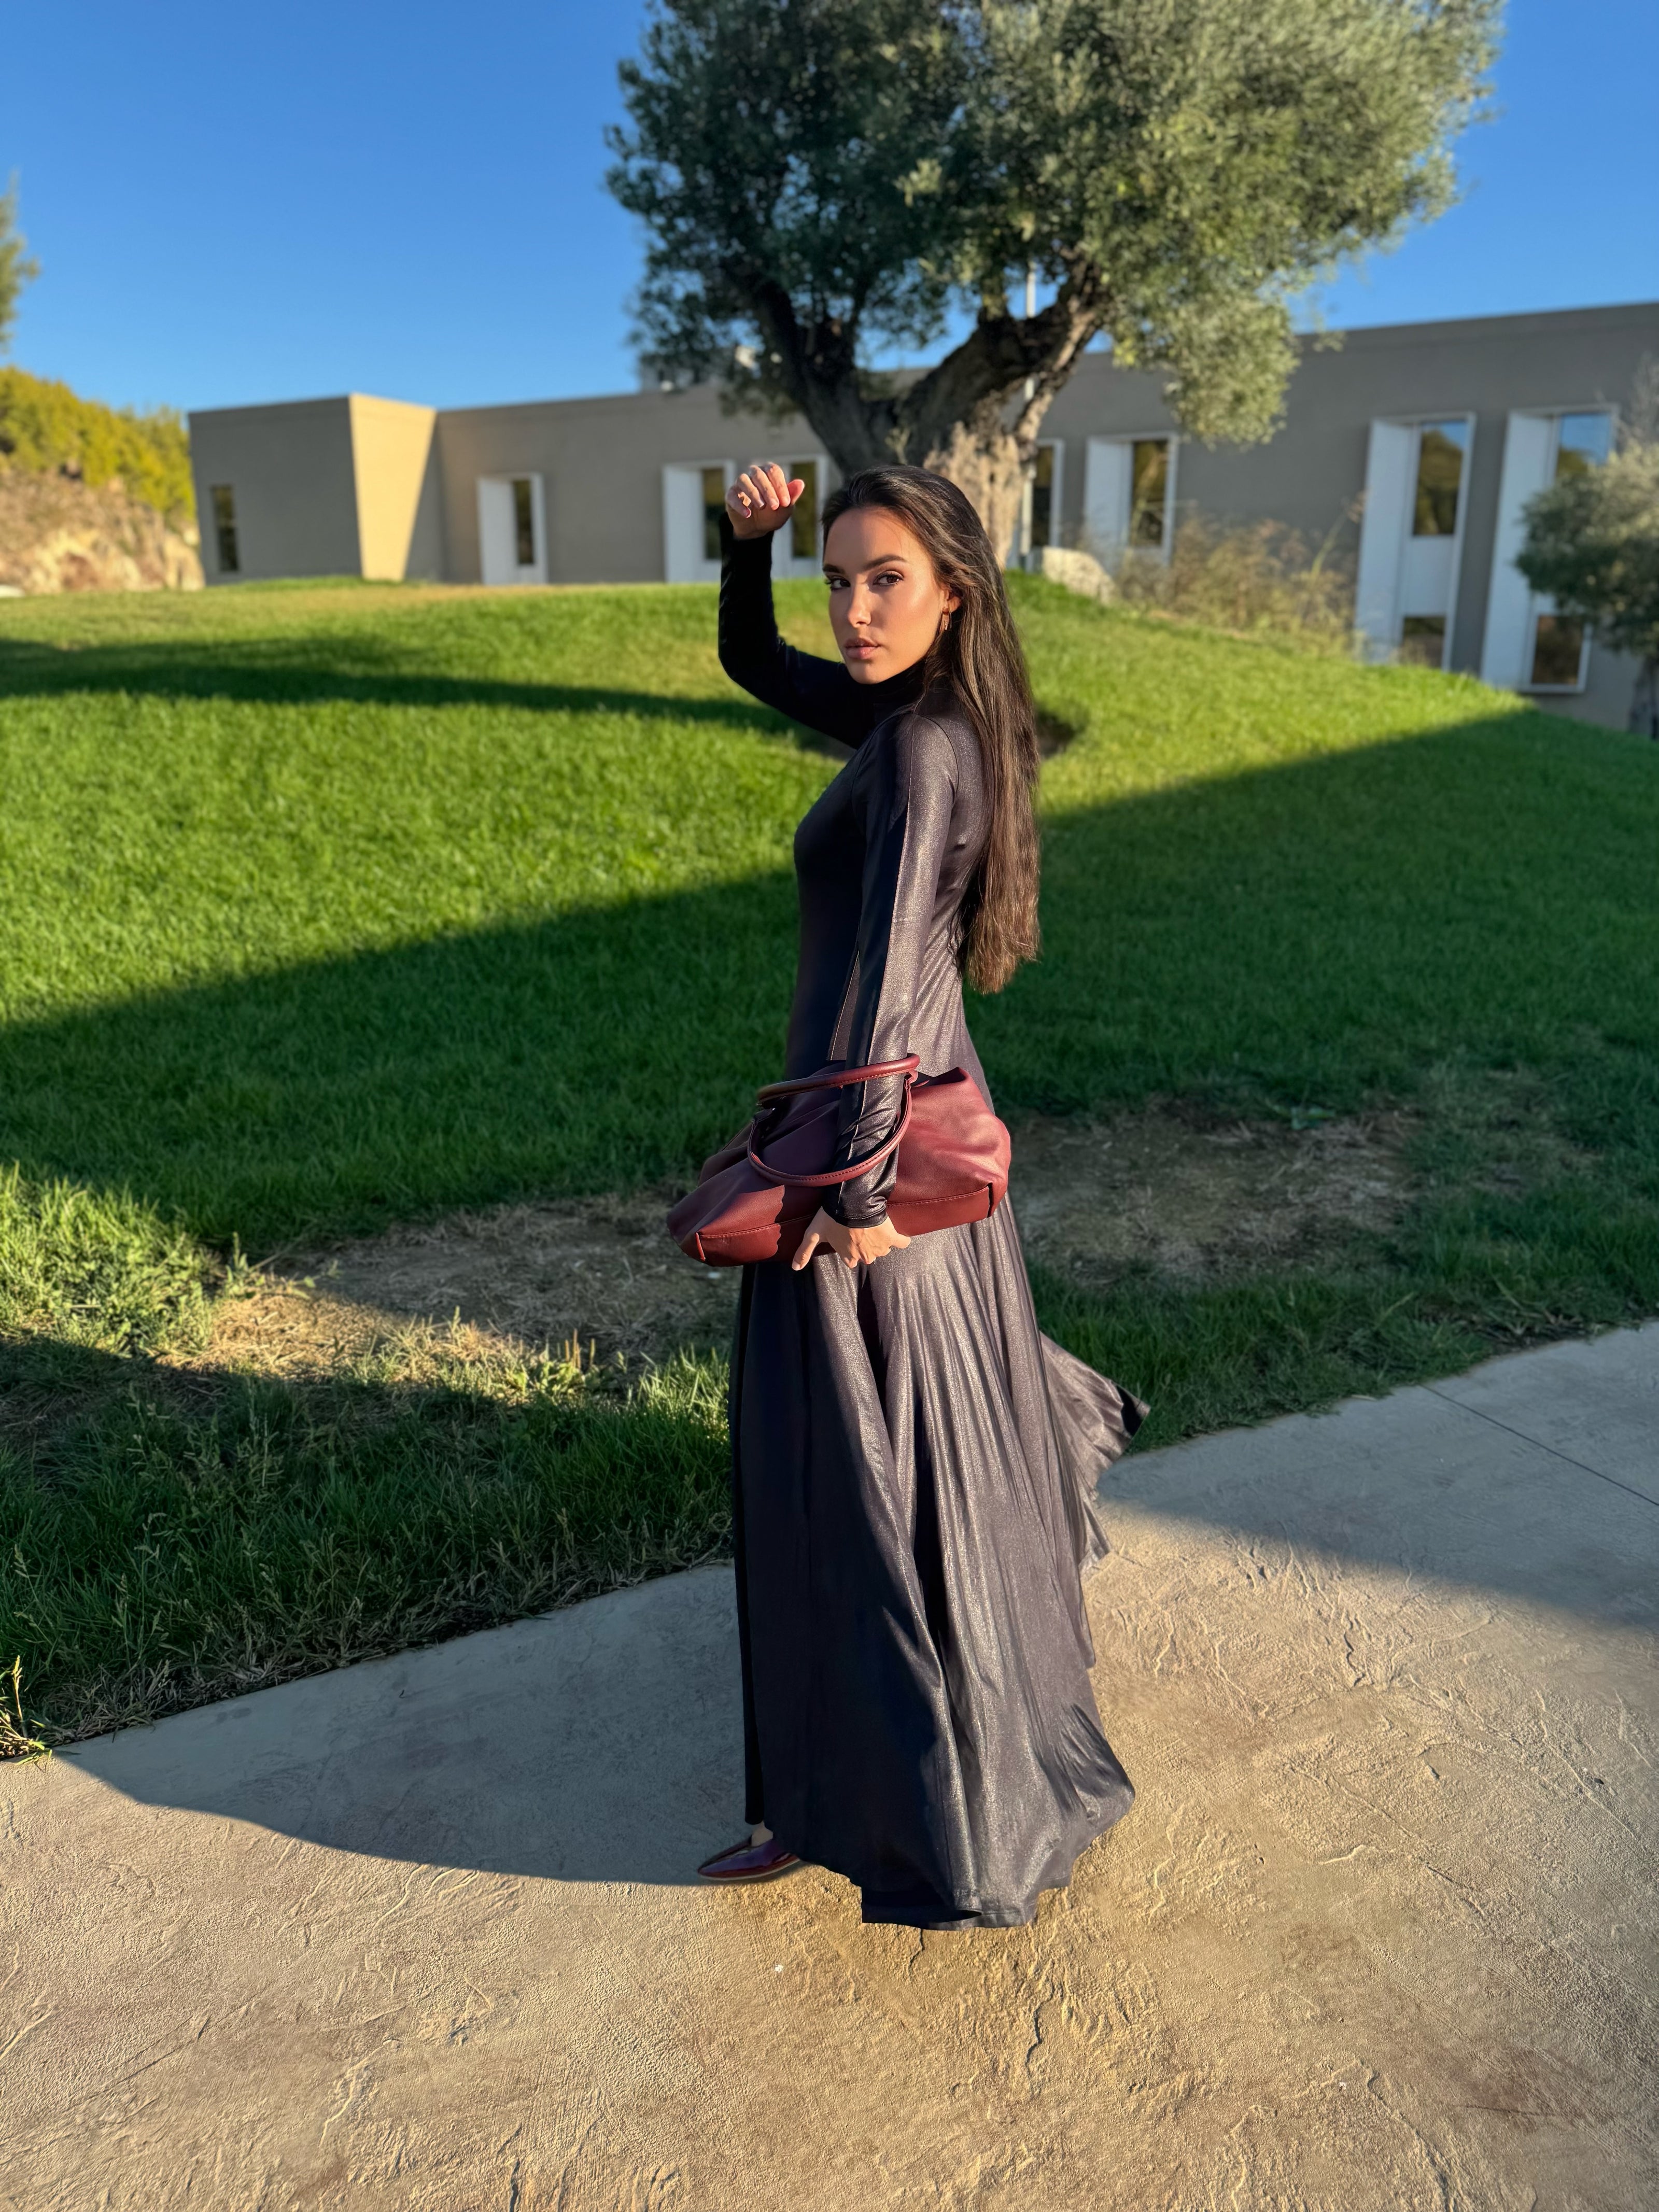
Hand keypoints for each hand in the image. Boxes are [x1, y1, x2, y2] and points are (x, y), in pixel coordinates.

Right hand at [727, 461, 806, 540]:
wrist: (757, 528)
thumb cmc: (773, 514)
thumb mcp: (785, 508)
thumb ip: (792, 496)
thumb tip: (800, 483)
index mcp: (769, 473)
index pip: (773, 471)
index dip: (780, 485)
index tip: (786, 502)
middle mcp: (754, 474)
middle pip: (758, 474)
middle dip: (768, 490)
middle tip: (774, 506)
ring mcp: (741, 484)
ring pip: (743, 480)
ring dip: (753, 493)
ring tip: (761, 507)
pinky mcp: (730, 495)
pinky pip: (731, 495)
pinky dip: (739, 504)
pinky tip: (748, 514)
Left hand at [792, 1206, 911, 1271]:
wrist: (852, 1203)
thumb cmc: (831, 1218)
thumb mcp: (813, 1234)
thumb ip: (804, 1251)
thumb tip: (794, 1268)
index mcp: (848, 1256)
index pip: (850, 1261)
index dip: (849, 1252)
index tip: (848, 1241)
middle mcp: (864, 1256)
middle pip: (867, 1256)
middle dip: (864, 1247)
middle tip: (860, 1232)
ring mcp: (879, 1248)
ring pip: (882, 1250)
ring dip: (879, 1242)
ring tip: (874, 1228)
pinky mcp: (891, 1237)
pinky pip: (901, 1243)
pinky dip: (901, 1241)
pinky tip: (901, 1237)